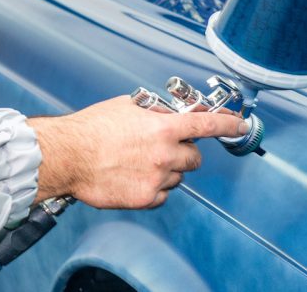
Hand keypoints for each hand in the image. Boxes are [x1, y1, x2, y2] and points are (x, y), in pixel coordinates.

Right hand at [28, 96, 246, 208]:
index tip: (239, 126)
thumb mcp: (128, 107)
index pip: (208, 125)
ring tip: (139, 162)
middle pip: (195, 157)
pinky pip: (163, 194)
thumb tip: (175, 113)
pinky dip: (155, 188)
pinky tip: (135, 177)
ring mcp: (157, 178)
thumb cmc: (92, 129)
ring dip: (167, 170)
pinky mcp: (145, 198)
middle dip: (185, 152)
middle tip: (164, 148)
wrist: (67, 156)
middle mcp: (164, 154)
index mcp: (163, 128)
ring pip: (178, 176)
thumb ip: (157, 112)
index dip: (228, 125)